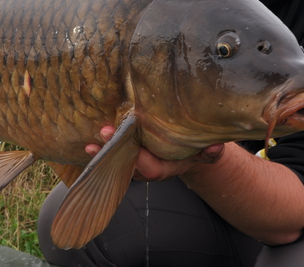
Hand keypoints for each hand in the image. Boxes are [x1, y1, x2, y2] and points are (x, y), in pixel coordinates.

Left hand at [85, 126, 224, 181]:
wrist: (185, 149)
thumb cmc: (195, 148)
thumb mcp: (206, 151)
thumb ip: (211, 152)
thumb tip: (215, 146)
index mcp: (166, 168)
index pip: (152, 168)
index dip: (142, 159)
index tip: (134, 147)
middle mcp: (147, 168)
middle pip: (128, 164)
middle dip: (115, 151)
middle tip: (104, 134)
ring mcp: (135, 162)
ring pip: (116, 160)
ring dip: (103, 151)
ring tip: (90, 142)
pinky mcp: (127, 152)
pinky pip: (112, 153)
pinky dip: (101, 147)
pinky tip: (88, 138)